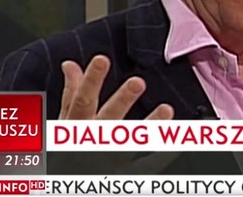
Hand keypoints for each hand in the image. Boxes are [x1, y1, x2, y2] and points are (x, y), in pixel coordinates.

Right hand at [51, 55, 179, 174]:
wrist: (70, 181)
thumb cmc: (67, 149)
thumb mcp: (64, 122)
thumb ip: (71, 94)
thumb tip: (70, 65)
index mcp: (76, 125)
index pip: (82, 100)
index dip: (91, 80)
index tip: (102, 59)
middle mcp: (93, 140)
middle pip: (108, 118)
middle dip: (122, 100)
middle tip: (138, 82)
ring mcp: (110, 157)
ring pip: (132, 141)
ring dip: (151, 125)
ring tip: (167, 109)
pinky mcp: (125, 172)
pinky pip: (146, 163)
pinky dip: (163, 152)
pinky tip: (178, 140)